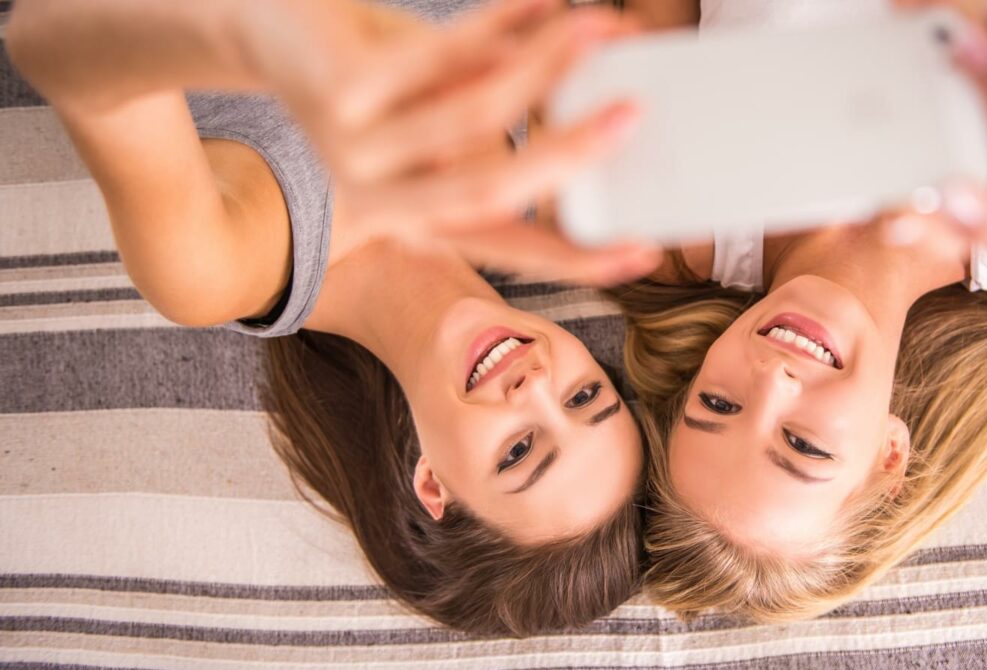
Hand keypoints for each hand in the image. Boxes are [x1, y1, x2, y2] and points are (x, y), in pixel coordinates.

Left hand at [238, 0, 660, 285]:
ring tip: (599, 31)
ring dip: (548, 68)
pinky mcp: (344, 88)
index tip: (644, 249)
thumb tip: (607, 91)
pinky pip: (446, 52)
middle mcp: (386, 198)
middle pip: (495, 189)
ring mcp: (359, 146)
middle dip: (572, 154)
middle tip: (634, 116)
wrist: (271, 35)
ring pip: (477, 116)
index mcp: (418, 219)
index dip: (579, 258)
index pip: (509, 250)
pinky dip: (507, 19)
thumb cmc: (376, 80)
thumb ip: (513, 115)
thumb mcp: (449, 111)